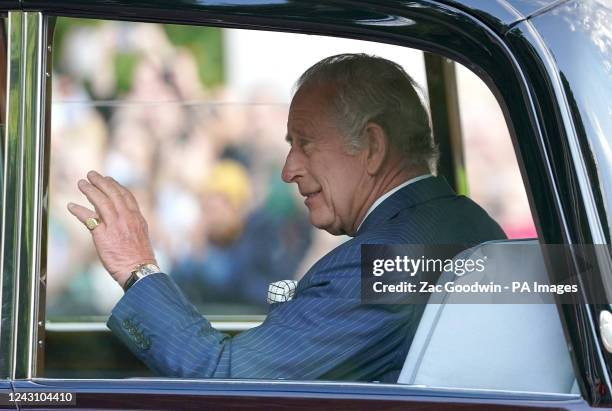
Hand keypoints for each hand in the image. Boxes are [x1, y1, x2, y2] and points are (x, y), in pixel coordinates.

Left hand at [67, 170, 156, 287]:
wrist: (139, 270)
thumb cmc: (140, 258)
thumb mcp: (140, 236)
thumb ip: (131, 224)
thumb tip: (120, 219)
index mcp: (137, 218)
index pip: (126, 196)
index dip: (116, 185)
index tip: (108, 179)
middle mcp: (127, 218)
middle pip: (113, 194)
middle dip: (101, 182)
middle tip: (91, 175)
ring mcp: (115, 225)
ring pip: (101, 202)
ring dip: (89, 190)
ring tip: (81, 183)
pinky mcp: (103, 235)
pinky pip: (89, 218)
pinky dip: (79, 210)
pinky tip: (71, 206)